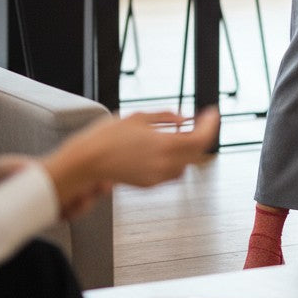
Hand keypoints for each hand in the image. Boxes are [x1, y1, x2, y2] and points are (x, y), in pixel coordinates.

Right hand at [42, 106, 219, 217]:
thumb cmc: (107, 138)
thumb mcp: (139, 117)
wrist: (86, 162)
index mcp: (164, 146)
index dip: (211, 125)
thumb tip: (184, 118)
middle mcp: (164, 165)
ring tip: (184, 132)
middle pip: (197, 152)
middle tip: (202, 120)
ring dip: (189, 148)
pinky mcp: (148, 184)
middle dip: (202, 135)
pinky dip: (176, 159)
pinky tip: (166, 146)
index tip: (212, 113)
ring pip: (186, 163)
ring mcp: (157, 177)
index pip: (201, 138)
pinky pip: (171, 172)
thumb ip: (166, 118)